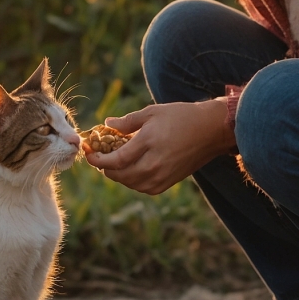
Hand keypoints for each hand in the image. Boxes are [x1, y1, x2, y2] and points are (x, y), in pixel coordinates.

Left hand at [83, 99, 231, 195]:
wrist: (210, 131)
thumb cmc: (182, 117)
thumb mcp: (152, 112)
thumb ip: (127, 122)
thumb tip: (106, 124)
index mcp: (148, 143)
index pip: (115, 160)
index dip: (97, 158)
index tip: (88, 152)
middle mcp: (154, 164)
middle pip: (119, 174)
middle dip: (104, 166)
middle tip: (98, 155)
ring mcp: (162, 176)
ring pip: (129, 183)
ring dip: (117, 174)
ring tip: (113, 160)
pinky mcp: (168, 182)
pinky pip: (142, 187)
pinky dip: (131, 180)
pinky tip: (130, 168)